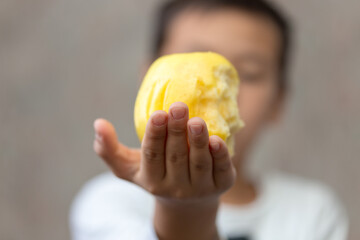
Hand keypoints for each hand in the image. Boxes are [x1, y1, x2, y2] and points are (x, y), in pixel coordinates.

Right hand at [94, 101, 235, 202]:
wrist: (187, 202)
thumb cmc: (157, 174)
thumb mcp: (129, 167)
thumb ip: (109, 149)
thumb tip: (98, 124)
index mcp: (152, 180)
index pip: (152, 155)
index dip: (155, 135)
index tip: (158, 114)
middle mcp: (175, 187)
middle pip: (175, 157)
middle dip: (176, 132)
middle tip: (178, 107)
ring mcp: (200, 188)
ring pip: (198, 163)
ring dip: (198, 142)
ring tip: (197, 121)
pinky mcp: (222, 185)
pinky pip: (221, 170)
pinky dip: (220, 156)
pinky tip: (218, 140)